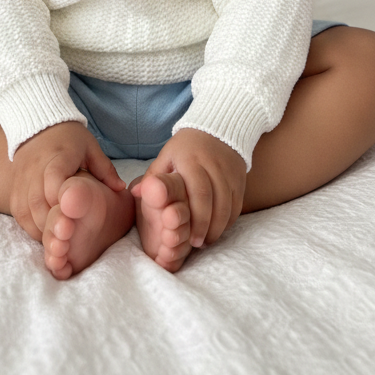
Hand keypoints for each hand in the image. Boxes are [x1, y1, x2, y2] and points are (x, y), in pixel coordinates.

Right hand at [10, 121, 124, 240]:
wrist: (38, 126)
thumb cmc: (69, 139)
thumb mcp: (90, 147)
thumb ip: (104, 169)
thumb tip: (120, 188)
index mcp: (57, 157)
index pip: (54, 181)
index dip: (63, 203)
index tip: (75, 215)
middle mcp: (35, 169)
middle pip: (38, 202)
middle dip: (53, 222)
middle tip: (68, 234)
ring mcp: (21, 179)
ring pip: (26, 210)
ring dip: (42, 227)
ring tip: (58, 235)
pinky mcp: (13, 188)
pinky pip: (18, 212)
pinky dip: (30, 226)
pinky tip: (44, 231)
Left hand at [140, 129, 246, 248]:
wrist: (215, 131)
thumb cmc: (184, 150)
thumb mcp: (165, 157)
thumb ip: (152, 177)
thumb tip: (135, 194)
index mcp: (192, 160)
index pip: (198, 192)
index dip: (196, 218)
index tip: (190, 237)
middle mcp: (213, 165)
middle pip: (215, 202)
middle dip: (207, 227)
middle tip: (198, 243)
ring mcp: (229, 172)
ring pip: (229, 205)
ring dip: (219, 227)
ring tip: (207, 240)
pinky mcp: (239, 178)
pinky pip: (237, 204)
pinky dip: (229, 220)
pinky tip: (218, 229)